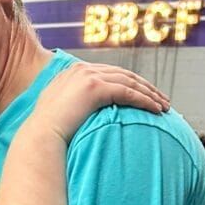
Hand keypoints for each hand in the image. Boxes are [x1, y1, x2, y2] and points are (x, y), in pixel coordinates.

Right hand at [32, 62, 170, 143]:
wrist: (39, 136)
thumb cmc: (47, 133)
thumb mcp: (58, 113)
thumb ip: (71, 105)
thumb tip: (80, 115)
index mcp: (74, 72)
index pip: (110, 73)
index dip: (131, 84)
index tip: (145, 95)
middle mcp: (82, 69)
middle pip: (123, 75)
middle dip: (146, 87)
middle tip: (162, 99)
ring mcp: (88, 76)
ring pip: (130, 82)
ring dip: (150, 94)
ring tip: (165, 106)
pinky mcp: (95, 87)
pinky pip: (128, 93)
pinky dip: (145, 101)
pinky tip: (157, 110)